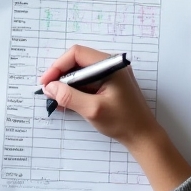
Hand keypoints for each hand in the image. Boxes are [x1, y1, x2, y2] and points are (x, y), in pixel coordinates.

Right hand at [40, 45, 190, 190]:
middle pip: (78, 61)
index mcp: (110, 64)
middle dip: (61, 75)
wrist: (144, 137)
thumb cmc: (123, 122)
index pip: (77, 54)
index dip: (58, 66)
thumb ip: (69, 96)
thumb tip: (50, 87)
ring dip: (67, 84)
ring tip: (56, 99)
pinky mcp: (110, 84)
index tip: (46, 82)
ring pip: (81, 72)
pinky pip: (88, 81)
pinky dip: (76, 90)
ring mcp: (111, 74)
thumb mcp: (93, 110)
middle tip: (48, 91)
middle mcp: (110, 64)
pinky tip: (67, 102)